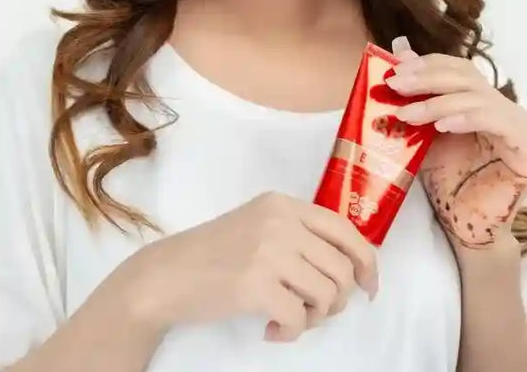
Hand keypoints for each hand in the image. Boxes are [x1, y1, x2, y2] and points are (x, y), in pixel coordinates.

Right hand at [120, 191, 377, 342]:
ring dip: (316, 316)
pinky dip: (293, 331)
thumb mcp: (258, 225)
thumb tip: (349, 267)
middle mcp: (280, 221)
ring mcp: (269, 251)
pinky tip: (272, 329)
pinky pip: (301, 318)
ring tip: (292, 317)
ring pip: (328, 293)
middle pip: (342, 267)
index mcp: (283, 204)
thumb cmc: (214, 253)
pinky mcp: (256, 285)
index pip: (344, 229)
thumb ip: (297, 234)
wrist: (167, 274)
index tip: (368, 287)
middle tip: (315, 310)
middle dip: (338, 299)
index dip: (366, 261)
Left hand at [386, 38, 526, 248]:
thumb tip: (395, 57)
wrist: (472, 226)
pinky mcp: (522, 143)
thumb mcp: (424, 135)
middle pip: (464, 75)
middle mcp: (497, 105)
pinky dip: (466, 118)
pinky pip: (496, 121)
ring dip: (437, 102)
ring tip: (406, 114)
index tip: (395, 68)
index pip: (454, 67)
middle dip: (426, 77)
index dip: (425, 63)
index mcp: (476, 99)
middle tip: (395, 84)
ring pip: (476, 96)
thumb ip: (414, 100)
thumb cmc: (450, 180)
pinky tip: (442, 126)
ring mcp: (512, 123)